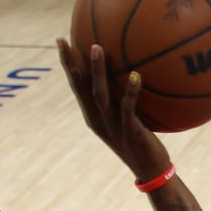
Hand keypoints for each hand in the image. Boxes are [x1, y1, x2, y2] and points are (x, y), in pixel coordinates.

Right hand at [57, 37, 171, 183]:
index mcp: (93, 116)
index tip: (61, 41)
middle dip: (71, 64)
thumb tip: (129, 69)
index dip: (68, 65)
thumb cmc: (140, 141)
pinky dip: (131, 91)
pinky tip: (136, 75)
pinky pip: (128, 108)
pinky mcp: (130, 131)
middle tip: (64, 40)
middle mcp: (98, 119)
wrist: (150, 170)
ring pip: (99, 94)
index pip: (77, 86)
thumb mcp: (125, 118)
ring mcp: (112, 126)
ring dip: (97, 70)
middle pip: (80, 87)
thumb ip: (121, 98)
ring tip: (97, 47)